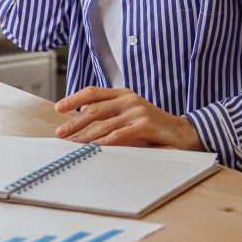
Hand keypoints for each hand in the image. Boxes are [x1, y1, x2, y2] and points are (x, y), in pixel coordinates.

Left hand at [54, 86, 203, 149]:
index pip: (93, 92)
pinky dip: (103, 143)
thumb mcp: (130, 114)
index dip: (74, 99)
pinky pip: (118, 135)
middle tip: (60, 133)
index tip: (58, 108)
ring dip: (84, 136)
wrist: (183, 133)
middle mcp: (129, 99)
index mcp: (124, 93)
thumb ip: (111, 113)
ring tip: (72, 145)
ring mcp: (137, 111)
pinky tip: (93, 149)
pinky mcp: (145, 125)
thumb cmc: (153, 126)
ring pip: (103, 124)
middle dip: (74, 122)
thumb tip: (83, 116)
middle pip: (94, 109)